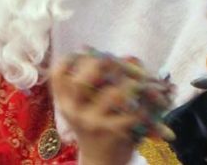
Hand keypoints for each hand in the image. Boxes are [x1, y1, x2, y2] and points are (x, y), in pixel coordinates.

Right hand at [50, 49, 174, 164]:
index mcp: (65, 101)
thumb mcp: (84, 108)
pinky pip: (133, 111)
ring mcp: (92, 121)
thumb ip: (93, 84)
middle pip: (82, 80)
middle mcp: (74, 110)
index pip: (57, 74)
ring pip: (114, 93)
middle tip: (116, 61)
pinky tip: (149, 103)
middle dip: (102, 65)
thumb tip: (121, 57)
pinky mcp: (112, 132)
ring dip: (132, 84)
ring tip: (141, 82)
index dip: (70, 59)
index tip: (84, 52)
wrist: (100, 163)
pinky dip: (145, 105)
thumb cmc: (95, 127)